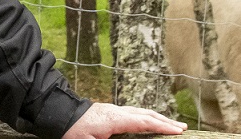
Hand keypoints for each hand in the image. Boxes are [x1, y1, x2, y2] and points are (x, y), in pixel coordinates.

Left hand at [63, 102, 186, 138]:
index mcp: (114, 119)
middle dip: (165, 121)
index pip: (143, 122)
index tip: (178, 131)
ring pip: (140, 112)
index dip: (161, 126)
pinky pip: (134, 113)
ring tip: (171, 124)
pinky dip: (146, 117)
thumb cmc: (72, 131)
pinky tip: (149, 122)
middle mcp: (117, 111)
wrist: (58, 113)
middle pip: (146, 114)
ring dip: (157, 118)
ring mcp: (113, 110)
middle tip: (182, 128)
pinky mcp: (110, 112)